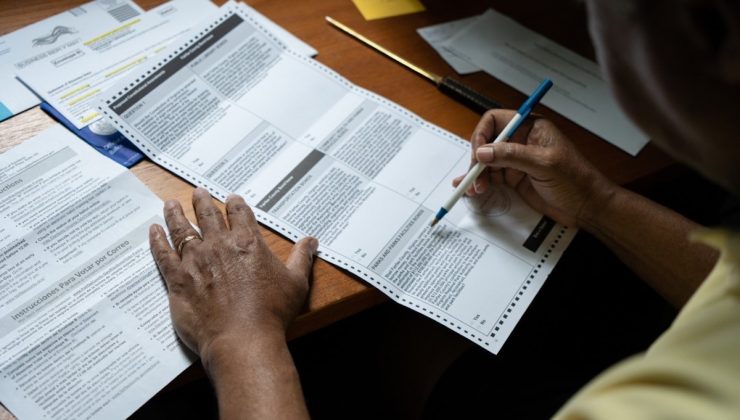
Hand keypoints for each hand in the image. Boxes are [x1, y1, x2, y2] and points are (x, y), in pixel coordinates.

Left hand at [148, 188, 317, 366]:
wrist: (243, 339)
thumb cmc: (271, 313)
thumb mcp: (296, 283)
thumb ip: (301, 258)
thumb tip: (311, 241)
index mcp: (248, 242)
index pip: (239, 213)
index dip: (235, 203)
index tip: (231, 199)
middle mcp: (220, 245)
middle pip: (207, 215)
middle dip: (202, 201)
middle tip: (198, 192)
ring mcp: (196, 260)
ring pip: (182, 229)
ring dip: (176, 214)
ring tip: (171, 204)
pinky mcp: (178, 279)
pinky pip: (163, 254)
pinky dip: (157, 240)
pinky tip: (153, 231)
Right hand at [453, 109, 616, 226]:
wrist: (587, 207)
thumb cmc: (575, 180)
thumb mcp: (544, 164)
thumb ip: (512, 156)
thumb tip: (482, 152)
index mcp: (531, 128)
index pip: (495, 120)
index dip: (483, 134)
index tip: (478, 153)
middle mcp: (520, 141)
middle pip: (487, 142)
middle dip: (477, 158)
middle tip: (475, 177)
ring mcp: (516, 161)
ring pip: (486, 161)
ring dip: (476, 174)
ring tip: (474, 189)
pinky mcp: (514, 179)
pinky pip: (491, 177)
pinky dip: (480, 182)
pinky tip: (470, 189)